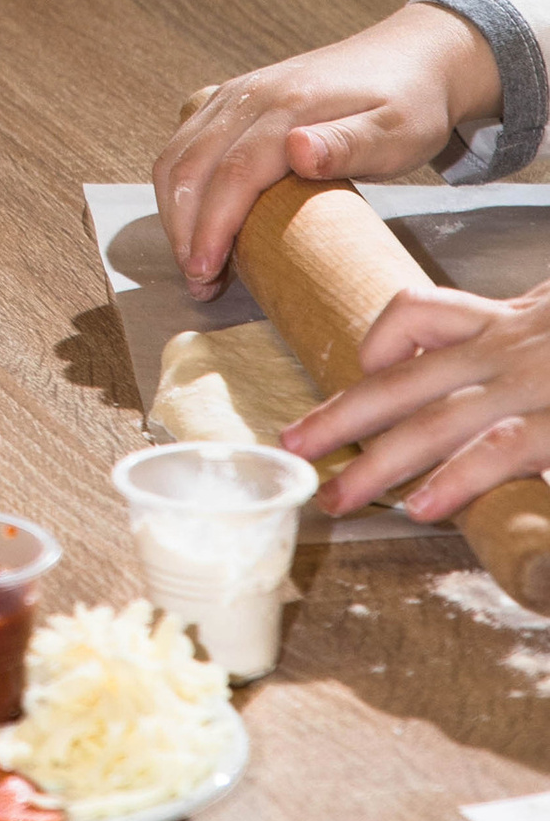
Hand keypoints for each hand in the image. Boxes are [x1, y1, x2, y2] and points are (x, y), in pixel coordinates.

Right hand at [152, 4, 497, 297]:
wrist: (412, 56)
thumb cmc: (410, 104)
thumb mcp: (398, 131)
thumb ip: (349, 142)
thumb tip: (297, 150)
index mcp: (288, 105)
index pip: (233, 172)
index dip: (212, 225)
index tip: (206, 272)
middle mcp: (250, 95)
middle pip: (191, 164)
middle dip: (183, 228)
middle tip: (200, 282)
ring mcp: (236, 94)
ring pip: (178, 153)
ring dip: (175, 210)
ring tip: (196, 262)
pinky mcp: (232, 100)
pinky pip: (185, 141)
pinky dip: (179, 185)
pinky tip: (194, 217)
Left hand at [285, 277, 549, 520]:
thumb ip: (521, 339)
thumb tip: (479, 381)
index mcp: (506, 321)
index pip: (417, 312)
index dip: (378, 345)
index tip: (361, 374)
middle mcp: (508, 346)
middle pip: (401, 380)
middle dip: (340, 416)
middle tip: (293, 444)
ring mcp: (530, 383)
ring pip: (433, 421)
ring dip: (377, 464)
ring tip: (337, 498)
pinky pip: (497, 450)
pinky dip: (455, 480)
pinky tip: (421, 508)